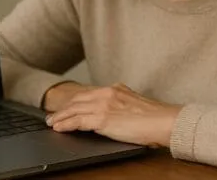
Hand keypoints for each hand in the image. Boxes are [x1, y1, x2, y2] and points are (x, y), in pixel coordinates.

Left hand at [45, 83, 181, 147]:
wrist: (165, 121)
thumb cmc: (156, 118)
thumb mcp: (136, 104)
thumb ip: (123, 104)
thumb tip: (116, 112)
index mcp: (115, 90)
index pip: (88, 94)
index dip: (74, 101)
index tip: (66, 107)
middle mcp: (107, 93)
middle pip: (77, 100)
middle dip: (63, 109)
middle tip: (52, 116)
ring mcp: (104, 105)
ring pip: (74, 109)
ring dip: (60, 117)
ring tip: (51, 123)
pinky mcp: (103, 118)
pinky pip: (78, 121)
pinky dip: (66, 124)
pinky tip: (59, 127)